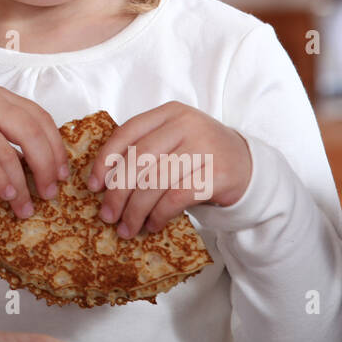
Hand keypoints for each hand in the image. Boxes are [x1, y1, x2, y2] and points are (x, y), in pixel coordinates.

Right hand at [0, 86, 69, 217]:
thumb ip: (17, 144)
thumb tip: (51, 173)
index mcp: (2, 97)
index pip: (40, 118)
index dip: (56, 148)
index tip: (63, 175)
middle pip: (29, 132)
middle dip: (45, 166)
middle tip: (50, 193)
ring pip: (5, 151)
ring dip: (21, 183)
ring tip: (25, 207)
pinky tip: (7, 195)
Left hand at [84, 101, 251, 237]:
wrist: (248, 166)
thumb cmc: (199, 155)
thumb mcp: (173, 141)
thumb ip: (144, 152)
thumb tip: (104, 184)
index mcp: (169, 113)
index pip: (128, 132)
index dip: (106, 160)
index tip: (93, 185)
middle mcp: (185, 125)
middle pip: (139, 160)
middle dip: (118, 192)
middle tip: (107, 215)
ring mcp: (204, 147)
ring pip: (156, 181)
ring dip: (136, 210)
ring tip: (126, 228)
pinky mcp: (217, 174)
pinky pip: (177, 197)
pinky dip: (159, 215)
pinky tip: (152, 225)